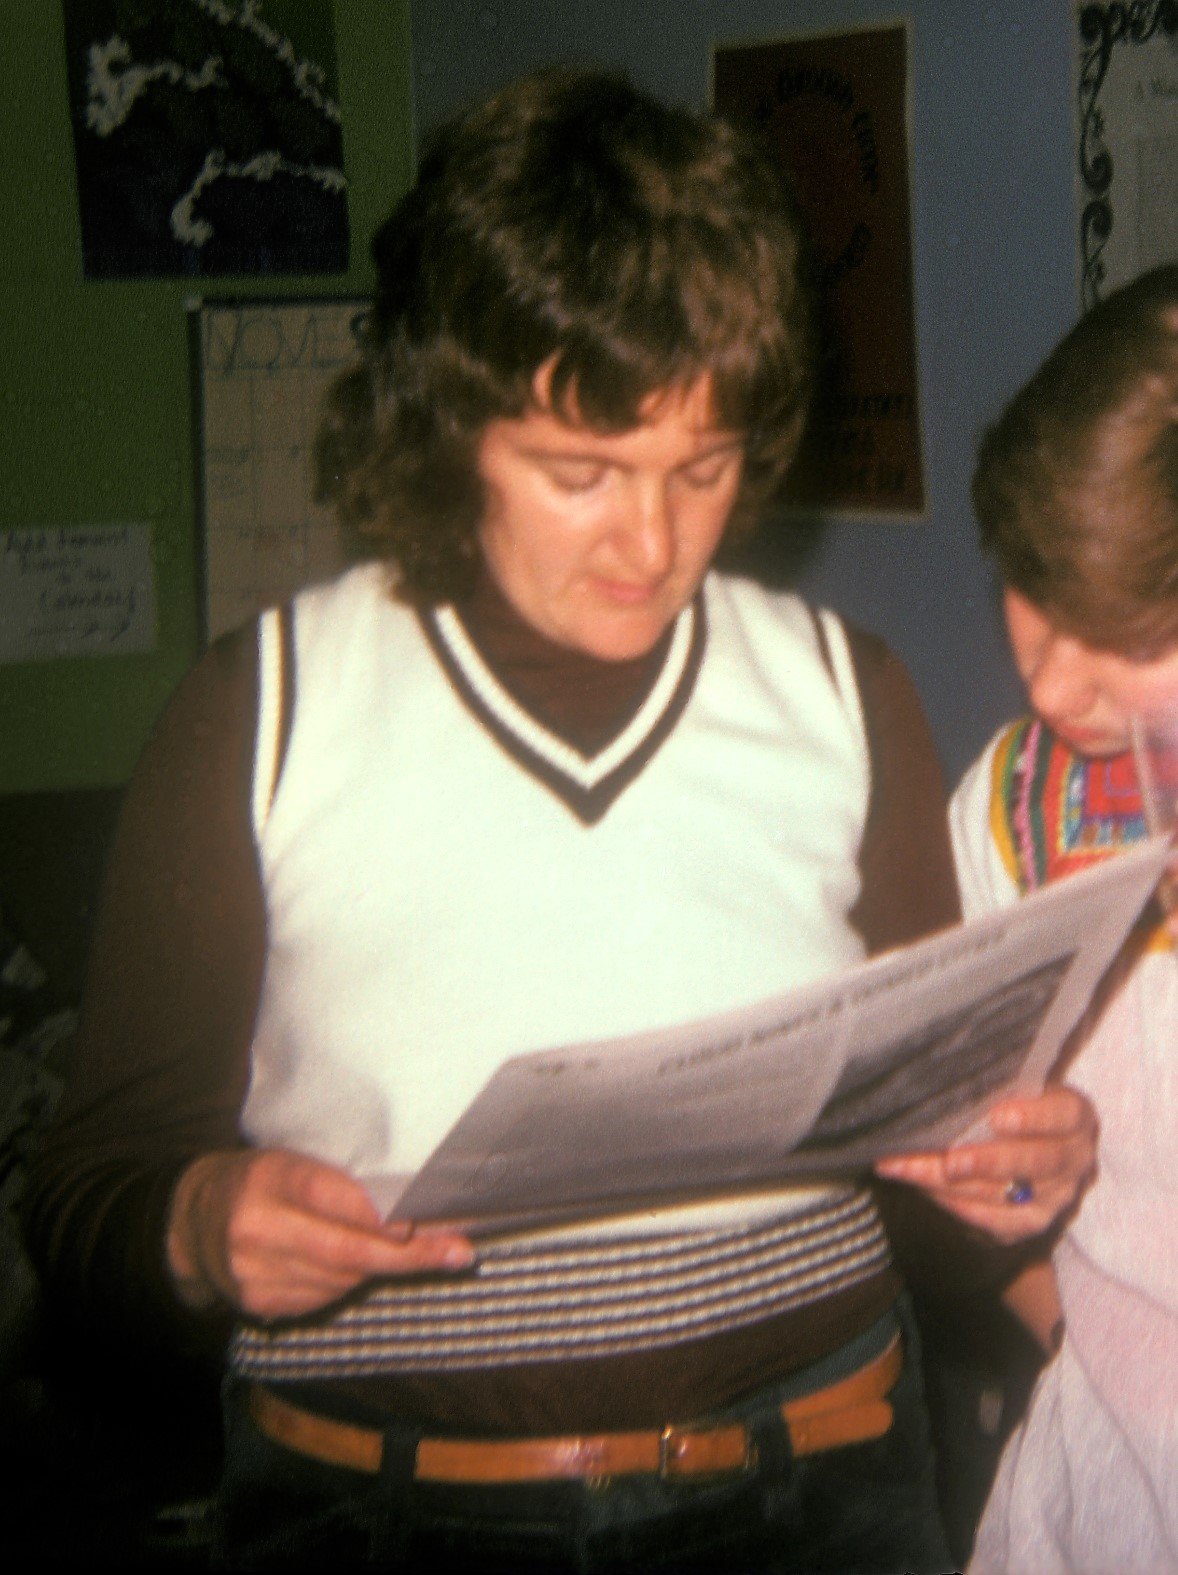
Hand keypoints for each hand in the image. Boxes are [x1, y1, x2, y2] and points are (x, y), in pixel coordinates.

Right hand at [166, 1146, 473, 1320]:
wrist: (192, 1222)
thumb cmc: (260, 1180)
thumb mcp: (292, 1159)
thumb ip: (339, 1183)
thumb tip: (410, 1207)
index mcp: (270, 1178)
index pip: (334, 1199)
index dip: (382, 1216)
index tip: (424, 1222)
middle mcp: (258, 1228)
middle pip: (347, 1251)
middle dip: (408, 1255)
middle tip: (457, 1252)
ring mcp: (255, 1273)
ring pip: (342, 1279)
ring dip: (379, 1267)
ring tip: (405, 1250)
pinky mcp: (258, 1305)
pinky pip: (323, 1299)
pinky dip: (346, 1283)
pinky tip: (348, 1266)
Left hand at [873, 1084, 1097, 1244]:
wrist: (1038, 1146)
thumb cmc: (1018, 1104)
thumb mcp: (1021, 1085)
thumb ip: (997, 1083)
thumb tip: (942, 1073)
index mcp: (1075, 1118)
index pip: (1063, 1114)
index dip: (1033, 1117)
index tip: (998, 1116)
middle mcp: (1073, 1161)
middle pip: (1034, 1163)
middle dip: (986, 1162)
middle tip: (949, 1161)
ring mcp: (1054, 1198)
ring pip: (1003, 1196)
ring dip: (949, 1184)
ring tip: (906, 1167)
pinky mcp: (1029, 1224)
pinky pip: (990, 1220)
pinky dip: (951, 1203)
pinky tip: (919, 1185)